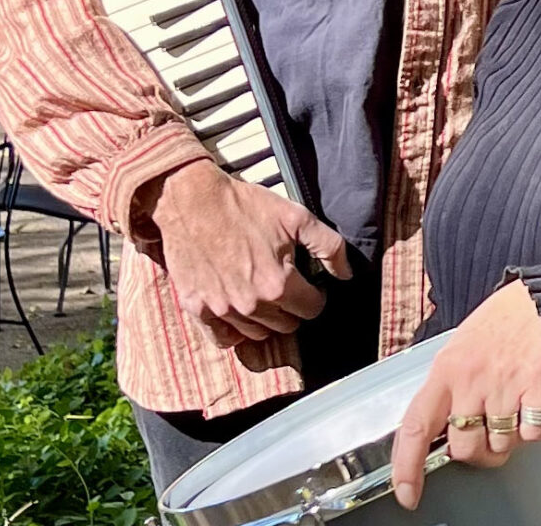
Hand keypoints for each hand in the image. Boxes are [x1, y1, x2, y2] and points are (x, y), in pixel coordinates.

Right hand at [145, 161, 351, 347]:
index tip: (308, 284)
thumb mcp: (297, 217)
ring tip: (263, 297)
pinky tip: (239, 314)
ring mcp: (222, 309)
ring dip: (265, 320)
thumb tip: (347, 274)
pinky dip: (234, 333)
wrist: (193, 200)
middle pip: (286, 324)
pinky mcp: (197, 308)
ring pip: (257, 334)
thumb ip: (329, 247)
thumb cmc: (245, 206)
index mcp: (278, 284)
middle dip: (292, 308)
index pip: (312, 309)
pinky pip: (222, 339)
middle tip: (285, 287)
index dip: (315, 295)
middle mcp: (251, 304)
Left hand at [390, 280, 540, 509]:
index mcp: (445, 372)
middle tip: (488, 434)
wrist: (540, 301)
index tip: (408, 494)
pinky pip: (534, 434)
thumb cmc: (498, 326)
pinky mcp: (536, 388)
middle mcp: (470, 382)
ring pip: (502, 445)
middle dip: (478, 451)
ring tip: (513, 409)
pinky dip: (536, 428)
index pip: (415, 427)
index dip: (407, 466)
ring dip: (509, 438)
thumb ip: (445, 390)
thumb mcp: (456, 351)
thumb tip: (437, 434)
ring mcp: (504, 386)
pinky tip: (534, 404)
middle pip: (465, 448)